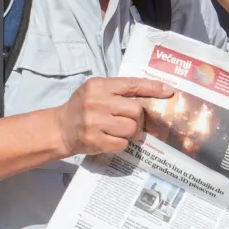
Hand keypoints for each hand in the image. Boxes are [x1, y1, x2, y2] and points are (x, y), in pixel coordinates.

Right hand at [55, 77, 173, 156]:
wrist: (60, 129)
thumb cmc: (82, 108)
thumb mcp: (95, 91)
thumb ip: (117, 91)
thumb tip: (149, 95)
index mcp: (98, 86)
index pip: (131, 84)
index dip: (152, 88)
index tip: (168, 91)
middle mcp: (96, 102)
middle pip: (136, 110)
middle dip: (138, 118)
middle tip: (131, 122)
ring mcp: (94, 122)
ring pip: (131, 128)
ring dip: (130, 132)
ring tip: (120, 131)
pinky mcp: (94, 140)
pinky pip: (121, 143)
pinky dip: (121, 143)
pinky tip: (111, 139)